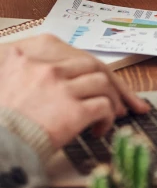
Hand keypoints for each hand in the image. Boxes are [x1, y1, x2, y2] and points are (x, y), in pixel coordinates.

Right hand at [0, 36, 149, 147]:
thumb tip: (50, 74)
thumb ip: (27, 74)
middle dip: (107, 82)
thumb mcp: (9, 85)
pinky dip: (107, 118)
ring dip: (110, 100)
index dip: (88, 70)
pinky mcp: (75, 111)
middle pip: (92, 66)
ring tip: (108, 114)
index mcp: (29, 62)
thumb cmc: (2, 123)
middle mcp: (48, 71)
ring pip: (103, 84)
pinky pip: (104, 107)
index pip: (71, 58)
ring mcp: (63, 90)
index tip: (96, 81)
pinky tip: (98, 129)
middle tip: (114, 98)